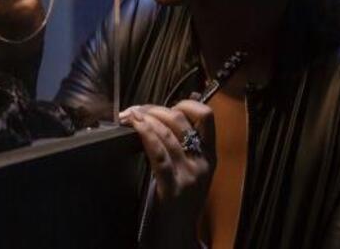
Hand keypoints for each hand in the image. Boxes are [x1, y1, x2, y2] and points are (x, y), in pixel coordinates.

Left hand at [120, 100, 215, 245]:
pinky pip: (158, 152)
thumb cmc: (179, 202)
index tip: (166, 105)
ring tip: (129, 114)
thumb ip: (182, 146)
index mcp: (209, 156)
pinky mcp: (173, 186)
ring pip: (167, 133)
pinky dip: (145, 133)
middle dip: (155, 109)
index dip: (186, 103)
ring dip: (144, 118)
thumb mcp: (190, 171)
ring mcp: (189, 174)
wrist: (179, 236)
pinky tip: (134, 125)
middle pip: (180, 120)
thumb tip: (162, 117)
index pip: (207, 116)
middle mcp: (202, 162)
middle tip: (136, 110)